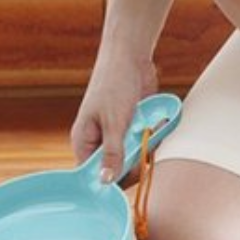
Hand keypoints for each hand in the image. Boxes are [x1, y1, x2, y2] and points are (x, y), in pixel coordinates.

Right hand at [71, 51, 158, 184]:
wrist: (130, 56)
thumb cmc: (114, 84)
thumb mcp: (114, 122)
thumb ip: (113, 153)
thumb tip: (106, 182)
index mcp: (84, 141)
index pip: (93, 175)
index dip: (110, 182)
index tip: (129, 180)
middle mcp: (98, 141)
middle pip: (116, 170)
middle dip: (133, 163)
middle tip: (143, 151)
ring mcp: (116, 135)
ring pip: (133, 158)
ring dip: (144, 149)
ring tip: (148, 130)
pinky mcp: (132, 128)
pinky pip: (143, 144)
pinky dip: (151, 138)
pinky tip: (155, 125)